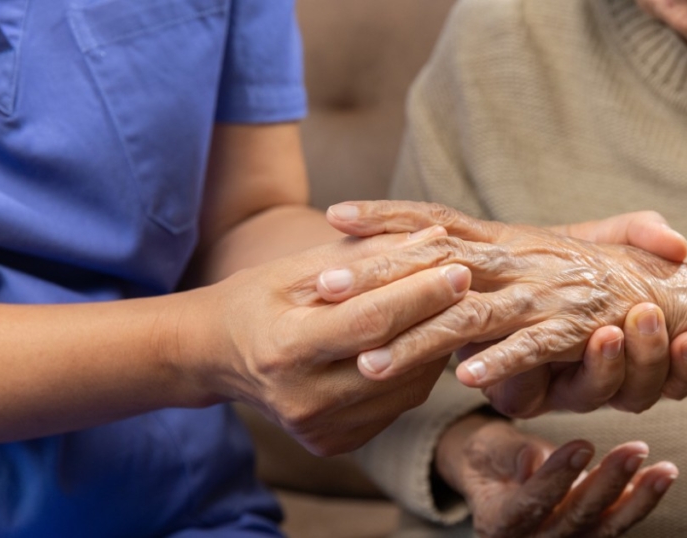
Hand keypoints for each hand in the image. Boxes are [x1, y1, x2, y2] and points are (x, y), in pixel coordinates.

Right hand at [176, 227, 468, 455]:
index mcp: (285, 350)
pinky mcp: (335, 443)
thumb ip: (368, 256)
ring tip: (449, 308)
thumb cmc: (258, 299)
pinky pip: (397, 405)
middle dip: (439, 316)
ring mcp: (320, 429)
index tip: (459, 266)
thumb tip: (435, 238)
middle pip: (395, 358)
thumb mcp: (301, 268)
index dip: (420, 294)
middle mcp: (302, 400)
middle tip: (471, 282)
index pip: (370, 322)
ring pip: (406, 387)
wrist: (216, 356)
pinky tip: (423, 341)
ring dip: (435, 345)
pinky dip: (417, 371)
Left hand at [326, 201, 686, 401]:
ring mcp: (548, 293)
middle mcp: (522, 260)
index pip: (438, 222)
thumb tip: (433, 254)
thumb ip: (493, 258)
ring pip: (473, 314)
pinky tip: (468, 379)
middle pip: (438, 264)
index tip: (335, 214)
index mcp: (508, 241)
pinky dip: (505, 362)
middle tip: (324, 285)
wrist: (678, 295)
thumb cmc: (599, 280)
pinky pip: (536, 346)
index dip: (388, 217)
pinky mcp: (580, 329)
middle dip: (380, 274)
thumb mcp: (539, 259)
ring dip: (421, 338)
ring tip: (372, 360)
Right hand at [435, 414, 676, 537]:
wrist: (496, 479)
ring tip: (664, 470)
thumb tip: (533, 459)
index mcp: (498, 523)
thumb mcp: (486, 449)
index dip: (557, 477)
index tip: (583, 444)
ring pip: (604, 528)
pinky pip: (615, 524)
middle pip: (574, 519)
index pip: (530, 504)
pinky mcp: (586, 536)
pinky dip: (639, 502)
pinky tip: (660, 478)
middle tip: (636, 449)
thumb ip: (508, 455)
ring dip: (638, 499)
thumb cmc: (489, 458)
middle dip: (608, 484)